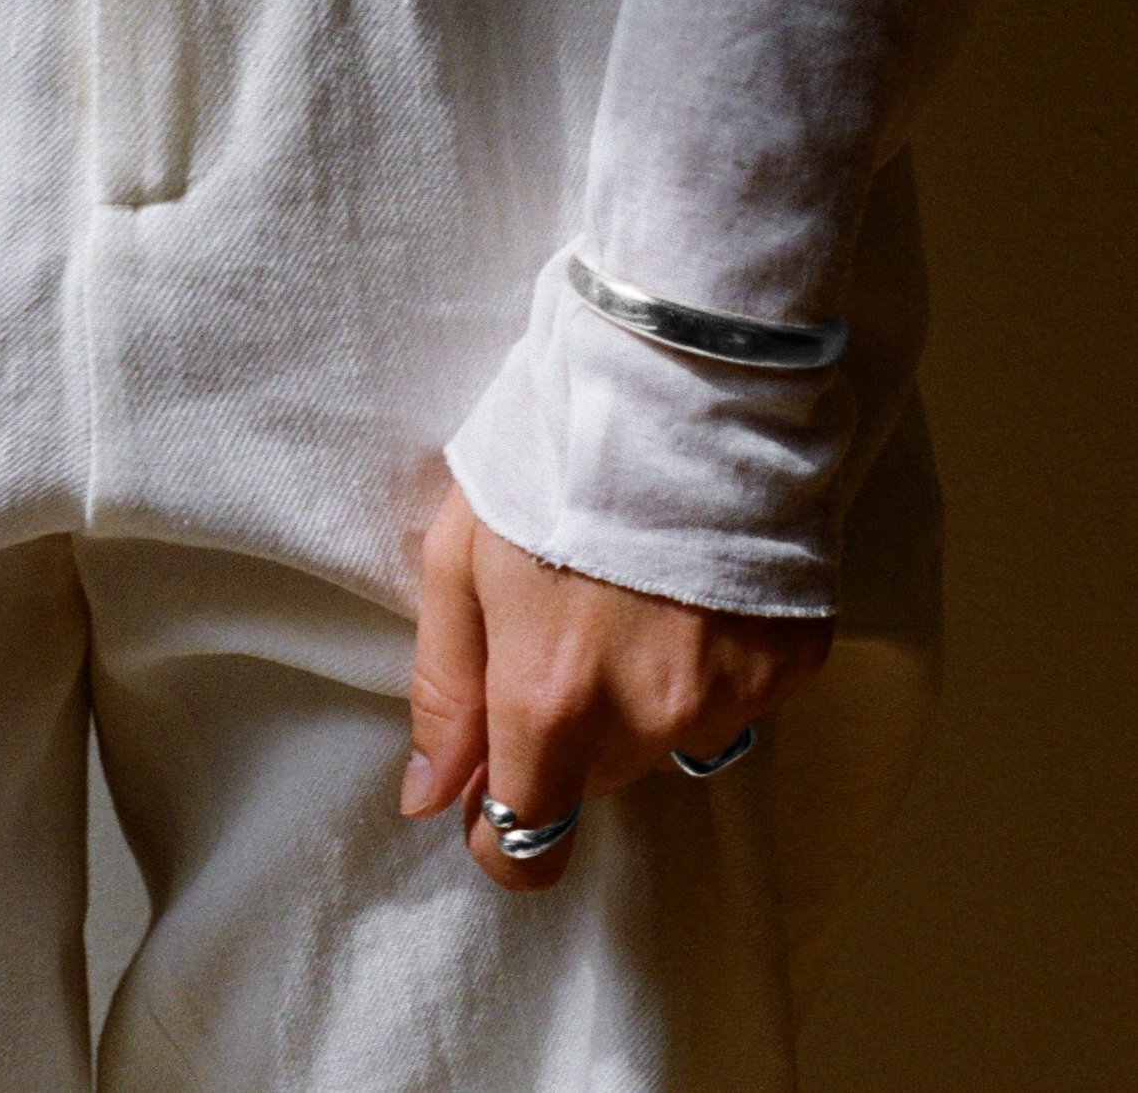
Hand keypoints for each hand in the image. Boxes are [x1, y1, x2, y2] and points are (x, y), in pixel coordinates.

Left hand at [399, 481, 833, 891]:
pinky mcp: (792, 661)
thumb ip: (445, 691)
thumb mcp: (459, 559)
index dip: (501, 829)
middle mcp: (649, 718)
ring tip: (639, 596)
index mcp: (552, 699)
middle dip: (569, 733)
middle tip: (568, 629)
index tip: (497, 786)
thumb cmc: (551, 458)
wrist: (682, 378)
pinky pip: (738, 700)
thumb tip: (428, 798)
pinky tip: (696, 589)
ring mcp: (732, 693)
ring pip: (669, 743)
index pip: (526, 842)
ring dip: (645, 699)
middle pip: (597, 781)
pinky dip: (711, 664)